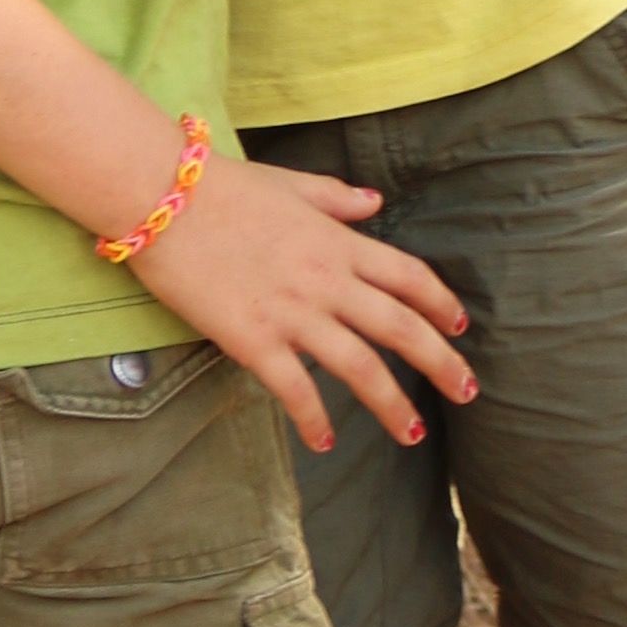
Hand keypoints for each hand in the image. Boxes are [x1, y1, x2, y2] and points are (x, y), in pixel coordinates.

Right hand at [126, 153, 474, 454]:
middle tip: (466, 393)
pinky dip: (315, 419)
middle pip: (401, 328)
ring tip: (411, 433)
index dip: (440, 304)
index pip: (408, 276)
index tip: (459, 326)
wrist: (160, 196)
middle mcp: (327, 280)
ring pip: (360, 367)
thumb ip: (336, 198)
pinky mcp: (253, 339)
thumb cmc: (220, 186)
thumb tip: (375, 202)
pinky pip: (295, 389)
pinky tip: (325, 442)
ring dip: (391, 405)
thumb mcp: (289, 184)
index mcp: (338, 241)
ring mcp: (293, 313)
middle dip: (441, 364)